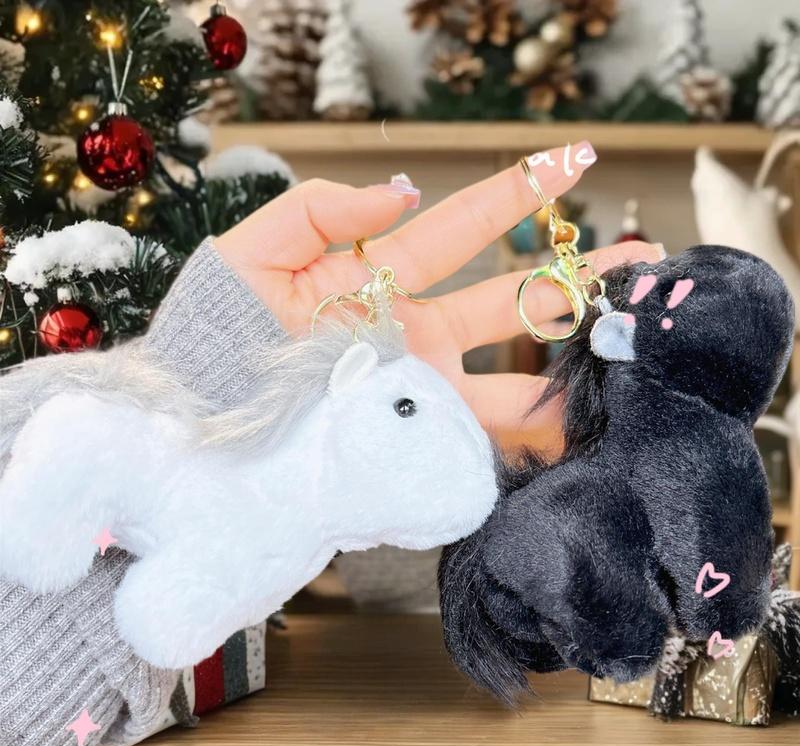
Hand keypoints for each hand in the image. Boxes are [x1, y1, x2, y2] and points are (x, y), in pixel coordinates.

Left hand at [214, 142, 662, 449]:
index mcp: (376, 282)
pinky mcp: (413, 439)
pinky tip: (580, 428)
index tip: (569, 159)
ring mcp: (417, 390)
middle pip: (507, 300)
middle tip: (639, 258)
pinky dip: (532, 434)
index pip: (457, 229)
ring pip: (511, 371)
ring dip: (570, 357)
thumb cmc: (207, 339)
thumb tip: (402, 187)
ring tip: (630, 341)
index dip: (513, 194)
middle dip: (573, 275)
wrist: (189, 434)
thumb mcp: (249, 254)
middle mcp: (411, 334)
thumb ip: (320, 211)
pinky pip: (481, 437)